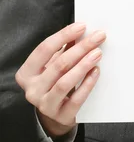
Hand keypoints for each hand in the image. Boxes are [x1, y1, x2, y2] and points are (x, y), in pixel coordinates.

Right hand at [15, 23, 106, 137]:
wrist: (56, 113)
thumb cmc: (54, 81)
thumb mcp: (53, 64)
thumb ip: (64, 48)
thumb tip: (81, 30)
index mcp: (27, 73)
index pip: (44, 49)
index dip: (63, 36)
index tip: (82, 26)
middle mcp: (32, 90)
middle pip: (58, 64)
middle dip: (81, 48)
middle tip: (98, 37)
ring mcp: (45, 105)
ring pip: (65, 82)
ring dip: (83, 65)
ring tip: (98, 53)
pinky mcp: (60, 116)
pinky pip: (76, 99)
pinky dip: (87, 84)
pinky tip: (96, 71)